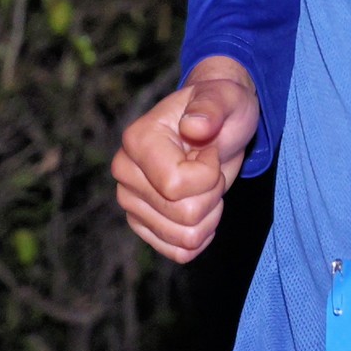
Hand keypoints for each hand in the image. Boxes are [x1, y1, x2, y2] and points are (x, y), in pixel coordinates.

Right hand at [112, 55, 260, 263]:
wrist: (220, 122)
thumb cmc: (222, 106)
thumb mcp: (225, 98)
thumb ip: (211, 108)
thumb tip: (195, 126)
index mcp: (137, 141)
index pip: (176, 186)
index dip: (208, 174)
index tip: (210, 150)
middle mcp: (125, 173)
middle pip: (184, 214)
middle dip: (212, 193)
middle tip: (210, 166)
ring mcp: (130, 201)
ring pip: (185, 238)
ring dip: (210, 214)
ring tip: (206, 184)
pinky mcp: (142, 223)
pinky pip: (179, 252)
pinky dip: (201, 235)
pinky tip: (204, 207)